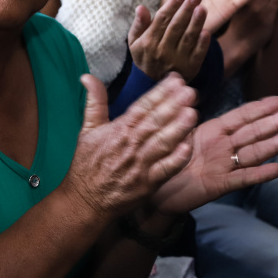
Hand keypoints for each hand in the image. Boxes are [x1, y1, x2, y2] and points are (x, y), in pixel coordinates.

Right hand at [61, 74, 197, 218]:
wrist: (85, 200)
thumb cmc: (87, 164)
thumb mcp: (87, 130)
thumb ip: (94, 102)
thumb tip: (87, 76)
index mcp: (119, 129)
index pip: (142, 107)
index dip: (160, 92)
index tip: (176, 79)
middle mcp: (131, 145)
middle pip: (155, 122)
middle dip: (173, 106)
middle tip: (190, 91)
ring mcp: (140, 165)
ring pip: (162, 143)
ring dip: (178, 128)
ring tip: (193, 113)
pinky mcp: (147, 184)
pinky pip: (165, 170)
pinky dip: (176, 159)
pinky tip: (188, 147)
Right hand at [128, 0, 210, 80]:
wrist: (152, 85)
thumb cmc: (145, 57)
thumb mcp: (134, 42)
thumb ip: (138, 24)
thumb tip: (141, 7)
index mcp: (149, 42)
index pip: (162, 20)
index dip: (172, 5)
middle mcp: (162, 51)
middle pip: (176, 26)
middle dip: (186, 9)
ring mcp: (177, 60)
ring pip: (188, 38)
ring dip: (196, 23)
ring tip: (202, 8)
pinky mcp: (190, 68)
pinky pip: (198, 54)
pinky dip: (202, 44)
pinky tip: (207, 32)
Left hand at [150, 96, 277, 213]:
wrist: (154, 191)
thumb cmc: (165, 159)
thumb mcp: (174, 132)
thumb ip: (184, 115)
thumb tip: (191, 91)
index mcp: (212, 131)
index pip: (241, 117)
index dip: (260, 109)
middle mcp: (222, 147)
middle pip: (253, 133)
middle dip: (274, 123)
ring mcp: (223, 166)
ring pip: (252, 154)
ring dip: (274, 146)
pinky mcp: (219, 186)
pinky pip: (242, 178)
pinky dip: (259, 174)